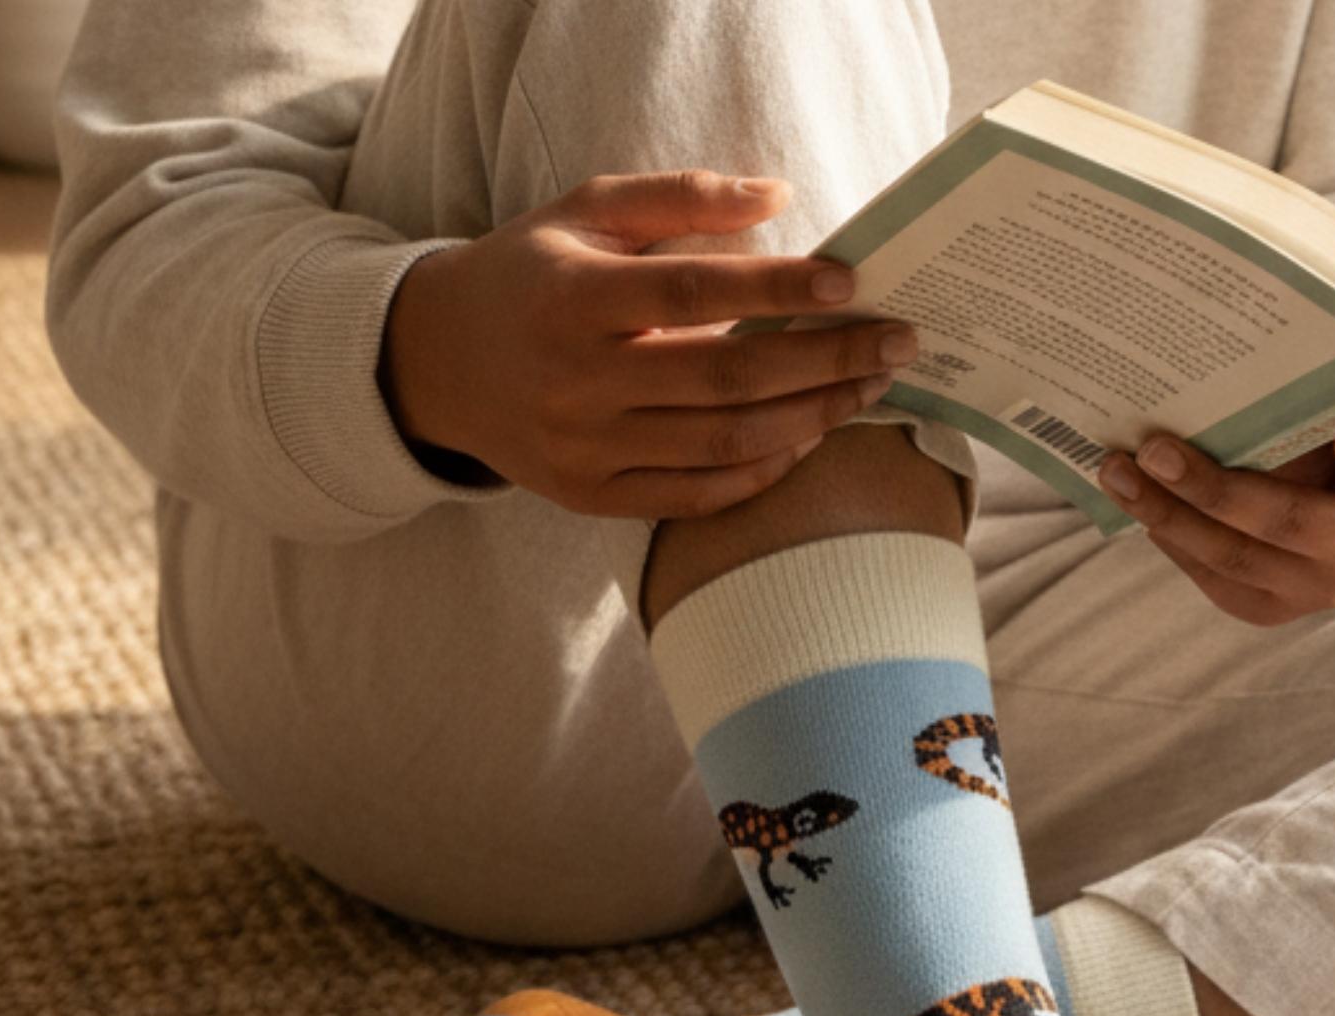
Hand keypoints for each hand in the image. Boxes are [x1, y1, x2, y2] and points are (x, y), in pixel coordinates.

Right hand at [378, 170, 918, 518]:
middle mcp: (579, 381)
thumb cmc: (529, 276)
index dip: (778, 288)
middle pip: (725, 377)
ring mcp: (586, 450)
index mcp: (575, 298)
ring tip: (867, 388)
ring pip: (723, 445)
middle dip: (824, 360)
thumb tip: (779, 197)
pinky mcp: (593, 499)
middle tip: (895, 343)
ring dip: (810, 418)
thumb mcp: (584, 212)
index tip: (850, 282)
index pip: (695, 293)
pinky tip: (808, 436)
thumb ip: (679, 199)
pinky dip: (762, 472)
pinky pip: (697, 497)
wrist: (439, 366)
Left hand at [1097, 421, 1334, 626]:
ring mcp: (1319, 588)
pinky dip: (1171, 538)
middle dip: (1210, 486)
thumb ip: (1303, 411)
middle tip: (1153, 450)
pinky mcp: (1271, 611)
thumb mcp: (1329, 425)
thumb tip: (1215, 382)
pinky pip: (1213, 577)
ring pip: (1234, 557)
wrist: (1330, 526)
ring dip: (1166, 515)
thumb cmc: (1325, 454)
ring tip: (1118, 474)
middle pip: (1284, 520)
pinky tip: (1137, 505)